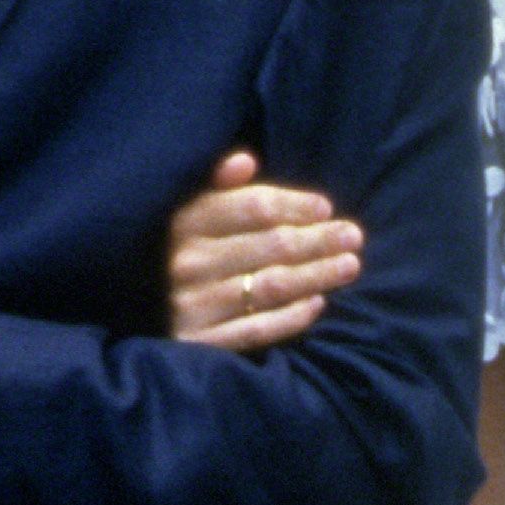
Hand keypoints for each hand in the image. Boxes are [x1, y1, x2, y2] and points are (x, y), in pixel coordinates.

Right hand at [167, 149, 362, 348]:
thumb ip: (223, 189)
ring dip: (317, 274)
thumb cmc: (194, 257)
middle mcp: (188, 262)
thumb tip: (244, 161)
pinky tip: (318, 303)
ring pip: (271, 286)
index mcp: (187, 223)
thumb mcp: (197, 217)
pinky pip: (258, 329)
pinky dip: (292, 317)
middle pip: (271, 245)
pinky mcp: (202, 343)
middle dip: (318, 239)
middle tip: (353, 236)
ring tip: (350, 266)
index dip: (295, 205)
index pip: (254, 207)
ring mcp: (193, 304)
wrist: (151, 319)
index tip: (326, 208)